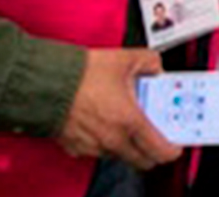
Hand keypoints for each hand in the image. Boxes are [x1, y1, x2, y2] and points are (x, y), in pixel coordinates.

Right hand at [57, 49, 181, 169]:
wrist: (43, 83)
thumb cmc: (81, 74)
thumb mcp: (125, 59)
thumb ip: (149, 62)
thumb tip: (156, 67)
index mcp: (130, 122)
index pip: (159, 150)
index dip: (172, 150)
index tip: (176, 145)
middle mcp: (112, 140)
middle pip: (141, 159)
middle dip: (152, 151)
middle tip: (156, 135)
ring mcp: (92, 147)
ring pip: (119, 155)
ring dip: (128, 145)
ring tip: (129, 123)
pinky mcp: (74, 147)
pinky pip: (97, 150)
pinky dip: (106, 141)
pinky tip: (105, 123)